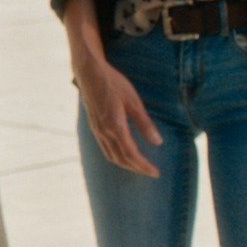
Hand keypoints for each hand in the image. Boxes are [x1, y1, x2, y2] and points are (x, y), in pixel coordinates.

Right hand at [75, 55, 161, 177]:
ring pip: (111, 155)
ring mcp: (97, 130)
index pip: (131, 154)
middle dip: (136, 168)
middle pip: (120, 159)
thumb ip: (145, 123)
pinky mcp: (94, 126)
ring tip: (139, 166)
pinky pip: (105, 148)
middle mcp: (104, 132)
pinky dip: (116, 156)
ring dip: (126, 164)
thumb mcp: (134, 102)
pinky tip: (123, 153)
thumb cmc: (113, 84)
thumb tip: (158, 142)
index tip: (156, 173)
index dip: (144, 166)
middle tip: (150, 173)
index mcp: (115, 127)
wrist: (89, 73)